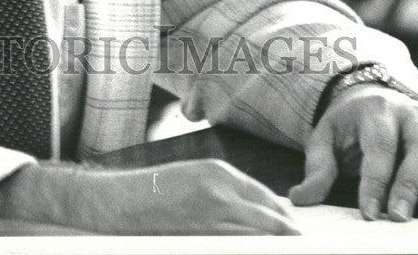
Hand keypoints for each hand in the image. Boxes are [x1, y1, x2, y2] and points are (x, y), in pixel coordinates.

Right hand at [0, 158, 299, 234]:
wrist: (118, 202)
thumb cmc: (154, 193)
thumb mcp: (194, 180)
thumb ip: (227, 194)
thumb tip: (258, 216)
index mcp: (220, 172)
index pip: (267, 198)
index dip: (283, 220)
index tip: (295, 232)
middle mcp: (221, 188)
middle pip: (270, 217)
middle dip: (286, 234)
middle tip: (299, 244)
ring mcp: (213, 211)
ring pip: (258, 233)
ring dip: (274, 244)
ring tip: (288, 249)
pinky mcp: (202, 232)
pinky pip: (237, 243)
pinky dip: (251, 247)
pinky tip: (259, 251)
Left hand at [288, 85, 417, 222]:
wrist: (370, 98)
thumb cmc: (348, 125)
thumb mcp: (325, 138)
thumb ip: (317, 169)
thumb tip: (300, 198)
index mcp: (376, 109)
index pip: (379, 146)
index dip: (375, 181)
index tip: (369, 212)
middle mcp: (409, 113)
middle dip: (410, 182)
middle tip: (398, 216)